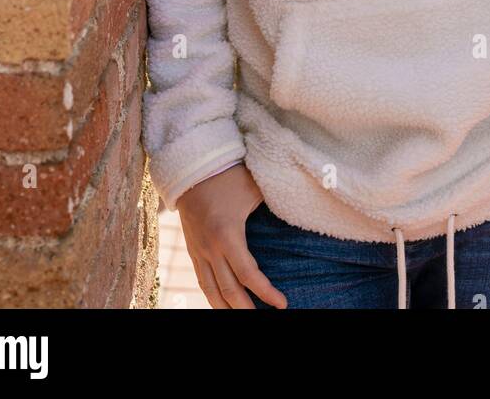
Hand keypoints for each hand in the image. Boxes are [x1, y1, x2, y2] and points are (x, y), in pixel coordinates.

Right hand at [176, 163, 287, 308]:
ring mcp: (199, 251)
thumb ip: (273, 202)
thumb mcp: (253, 188)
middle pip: (229, 291)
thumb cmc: (227, 176)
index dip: (266, 293)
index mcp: (228, 234)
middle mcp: (211, 248)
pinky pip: (202, 281)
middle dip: (247, 310)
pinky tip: (222, 305)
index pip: (248, 275)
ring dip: (227, 309)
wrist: (191, 169)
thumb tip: (298, 210)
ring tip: (243, 318)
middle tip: (264, 319)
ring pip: (211, 291)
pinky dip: (212, 297)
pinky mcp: (192, 250)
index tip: (282, 305)